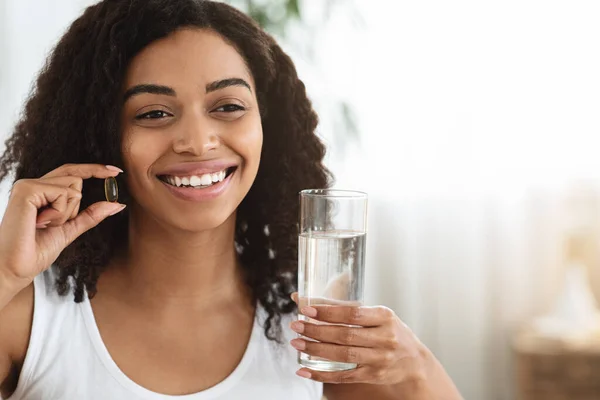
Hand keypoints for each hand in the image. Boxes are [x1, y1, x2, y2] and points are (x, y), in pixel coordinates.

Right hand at [0, 164, 125, 291]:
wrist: (15, 268)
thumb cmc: (35, 251)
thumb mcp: (70, 230)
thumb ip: (91, 215)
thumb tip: (118, 205)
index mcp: (40, 192)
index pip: (71, 173)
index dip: (94, 169)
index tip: (116, 171)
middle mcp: (32, 184)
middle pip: (76, 180)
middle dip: (73, 207)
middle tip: (51, 225)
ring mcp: (28, 184)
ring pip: (73, 187)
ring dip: (66, 213)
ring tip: (43, 225)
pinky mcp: (27, 189)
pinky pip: (63, 194)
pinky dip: (59, 213)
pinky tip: (40, 222)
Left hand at [289, 294, 428, 384]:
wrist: (414, 363)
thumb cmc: (391, 332)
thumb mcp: (378, 316)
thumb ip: (347, 308)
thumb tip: (307, 297)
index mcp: (385, 316)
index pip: (353, 313)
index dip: (328, 311)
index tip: (307, 309)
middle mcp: (384, 338)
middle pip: (345, 335)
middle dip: (316, 330)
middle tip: (296, 325)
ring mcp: (379, 359)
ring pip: (343, 355)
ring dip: (316, 349)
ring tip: (297, 343)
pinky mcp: (373, 376)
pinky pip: (343, 376)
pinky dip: (322, 374)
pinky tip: (304, 371)